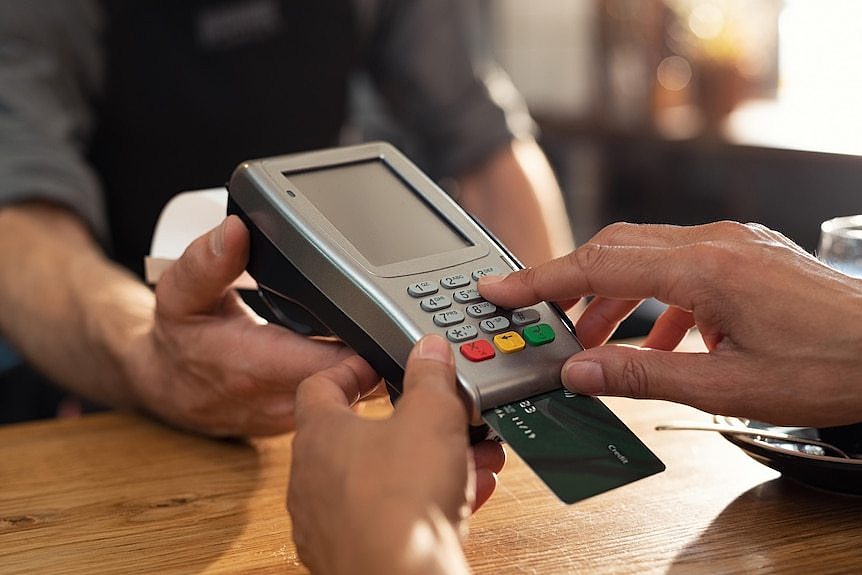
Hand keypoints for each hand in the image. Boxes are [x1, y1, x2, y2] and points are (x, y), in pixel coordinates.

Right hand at [129, 216, 380, 435]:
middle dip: (386, 356)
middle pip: (356, 385)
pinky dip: (364, 382)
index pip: (330, 366)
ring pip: (357, 400)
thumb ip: (206, 262)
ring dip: (380, 371)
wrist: (168, 388)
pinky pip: (346, 406)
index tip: (389, 323)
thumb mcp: (179, 294)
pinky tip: (372, 356)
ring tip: (395, 337)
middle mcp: (278, 401)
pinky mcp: (303, 423)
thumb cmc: (181, 339)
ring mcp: (294, 418)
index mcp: (253, 367)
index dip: (367, 347)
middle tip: (410, 326)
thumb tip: (235, 231)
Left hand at [288, 335, 504, 574]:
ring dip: (430, 463)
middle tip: (440, 417)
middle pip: (361, 436)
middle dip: (412, 424)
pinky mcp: (354, 555)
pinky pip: (392, 517)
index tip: (377, 367)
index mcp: (319, 436)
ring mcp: (331, 524)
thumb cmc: (401, 503)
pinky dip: (428, 502)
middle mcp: (314, 481)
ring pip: (384, 479)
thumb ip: (430, 376)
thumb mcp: (431, 416)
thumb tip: (429, 351)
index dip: (352, 370)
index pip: (320, 385)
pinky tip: (469, 495)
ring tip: (472, 458)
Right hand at [479, 222, 861, 426]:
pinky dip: (654, 300)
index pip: (597, 264)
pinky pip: (681, 267)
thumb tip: (581, 371)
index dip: (539, 280)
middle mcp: (714, 243)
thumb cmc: (829, 367)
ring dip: (612, 296)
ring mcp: (732, 244)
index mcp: (703, 269)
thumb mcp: (726, 386)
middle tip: (539, 319)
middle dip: (569, 284)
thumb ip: (643, 375)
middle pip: (614, 248)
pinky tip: (658, 340)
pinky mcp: (746, 256)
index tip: (499, 290)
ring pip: (646, 256)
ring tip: (595, 342)